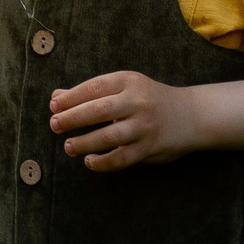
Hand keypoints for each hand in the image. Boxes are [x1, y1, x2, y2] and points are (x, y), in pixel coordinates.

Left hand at [48, 71, 201, 170]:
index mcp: (129, 81)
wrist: (190, 115)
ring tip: (68, 146)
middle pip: (99, 109)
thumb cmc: (147, 99)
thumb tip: (56, 97)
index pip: (94, 88)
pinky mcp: (150, 147)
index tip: (53, 106)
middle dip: (73, 118)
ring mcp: (145, 125)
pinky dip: (103, 162)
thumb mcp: (123, 88)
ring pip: (109, 136)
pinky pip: (122, 158)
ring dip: (85, 142)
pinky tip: (89, 161)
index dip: (71, 97)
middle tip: (54, 125)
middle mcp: (138, 101)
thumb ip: (90, 93)